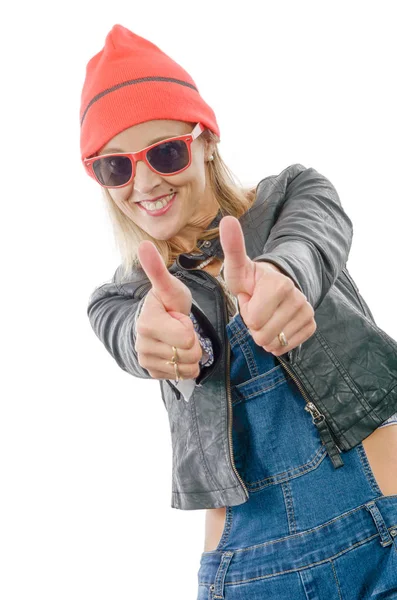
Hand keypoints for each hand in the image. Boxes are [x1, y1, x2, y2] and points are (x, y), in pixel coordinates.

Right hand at [134, 240, 203, 379]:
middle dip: (192, 341)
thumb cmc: (167, 302)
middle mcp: (142, 344)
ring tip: (179, 339)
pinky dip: (184, 365)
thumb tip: (143, 244)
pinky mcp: (150, 372)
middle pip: (189, 354)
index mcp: (147, 323)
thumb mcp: (168, 287)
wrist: (155, 322)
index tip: (179, 318)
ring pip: (187, 367)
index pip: (187, 339)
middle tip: (181, 328)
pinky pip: (181, 375)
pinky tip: (177, 351)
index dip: (189, 327)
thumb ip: (157, 270)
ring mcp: (145, 360)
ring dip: (190, 354)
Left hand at [219, 216, 316, 355]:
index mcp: (278, 284)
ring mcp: (306, 311)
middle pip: (263, 334)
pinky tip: (277, 325)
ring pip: (276, 342)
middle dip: (255, 325)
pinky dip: (279, 341)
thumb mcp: (238, 267)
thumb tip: (227, 219)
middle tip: (258, 308)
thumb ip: (233, 247)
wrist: (274, 285)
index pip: (254, 320)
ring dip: (266, 334)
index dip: (247, 312)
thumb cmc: (252, 280)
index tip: (250, 299)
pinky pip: (289, 345)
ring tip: (266, 316)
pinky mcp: (311, 323)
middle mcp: (297, 296)